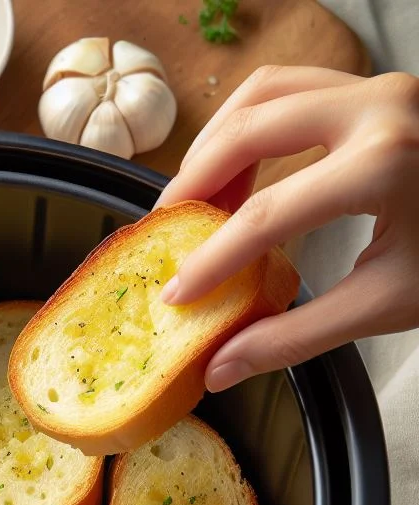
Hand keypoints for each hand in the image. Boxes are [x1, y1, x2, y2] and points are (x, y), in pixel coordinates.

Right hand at [154, 67, 418, 391]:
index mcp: (384, 164)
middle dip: (194, 183)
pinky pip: (288, 89)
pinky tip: (233, 171)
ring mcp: (377, 87)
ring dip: (215, 144)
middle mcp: (378, 107)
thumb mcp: (387, 303)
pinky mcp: (373, 87)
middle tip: (166, 232)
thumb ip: (296, 337)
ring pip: (263, 94)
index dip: (210, 259)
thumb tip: (220, 367)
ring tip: (193, 200)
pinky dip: (246, 124)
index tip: (175, 293)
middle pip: (249, 129)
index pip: (268, 215)